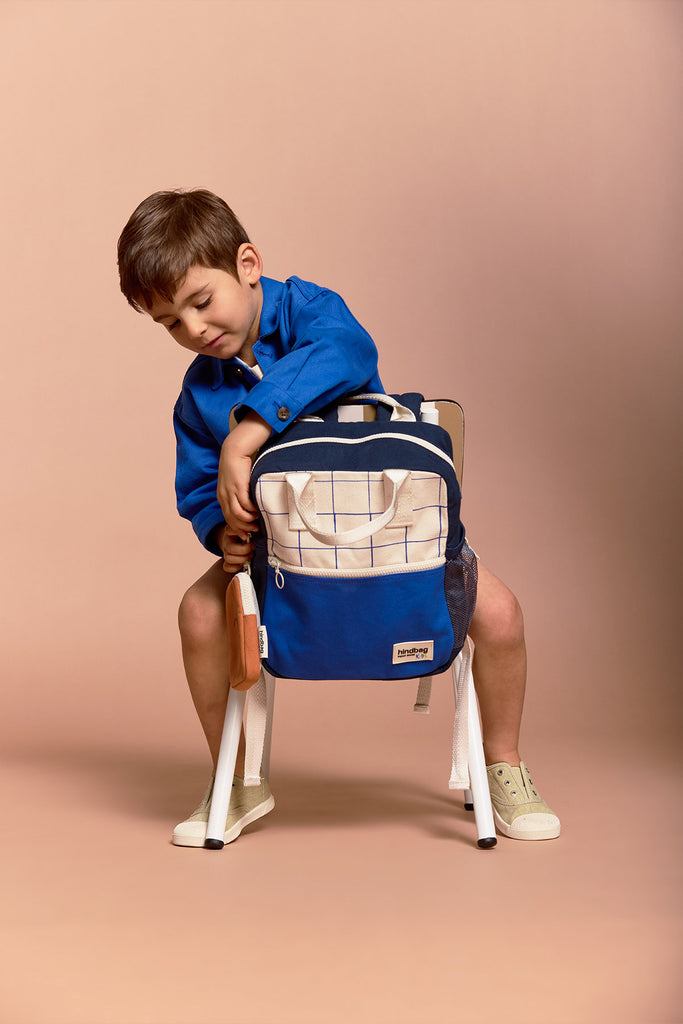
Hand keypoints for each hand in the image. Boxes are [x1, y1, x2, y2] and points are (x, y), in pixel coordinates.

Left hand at [217, 412, 271, 536]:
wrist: (234, 449)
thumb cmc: (238, 465)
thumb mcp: (234, 482)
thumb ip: (238, 493)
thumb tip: (248, 505)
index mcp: (222, 496)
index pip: (228, 518)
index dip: (237, 528)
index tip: (246, 534)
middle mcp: (224, 496)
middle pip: (232, 519)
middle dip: (243, 528)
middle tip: (254, 530)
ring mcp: (230, 492)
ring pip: (238, 515)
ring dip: (248, 521)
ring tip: (258, 521)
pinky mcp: (239, 487)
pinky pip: (245, 505)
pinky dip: (252, 510)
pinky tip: (259, 510)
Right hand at [217, 527, 254, 572]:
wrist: (235, 542)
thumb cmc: (243, 535)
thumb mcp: (245, 529)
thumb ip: (248, 528)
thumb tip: (254, 529)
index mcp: (229, 533)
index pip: (229, 530)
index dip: (239, 533)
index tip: (247, 536)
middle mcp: (226, 543)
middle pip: (230, 548)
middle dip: (244, 550)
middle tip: (252, 548)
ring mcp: (226, 553)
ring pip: (228, 559)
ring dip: (242, 559)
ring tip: (250, 556)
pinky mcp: (227, 562)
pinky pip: (227, 567)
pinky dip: (235, 567)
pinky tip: (242, 564)